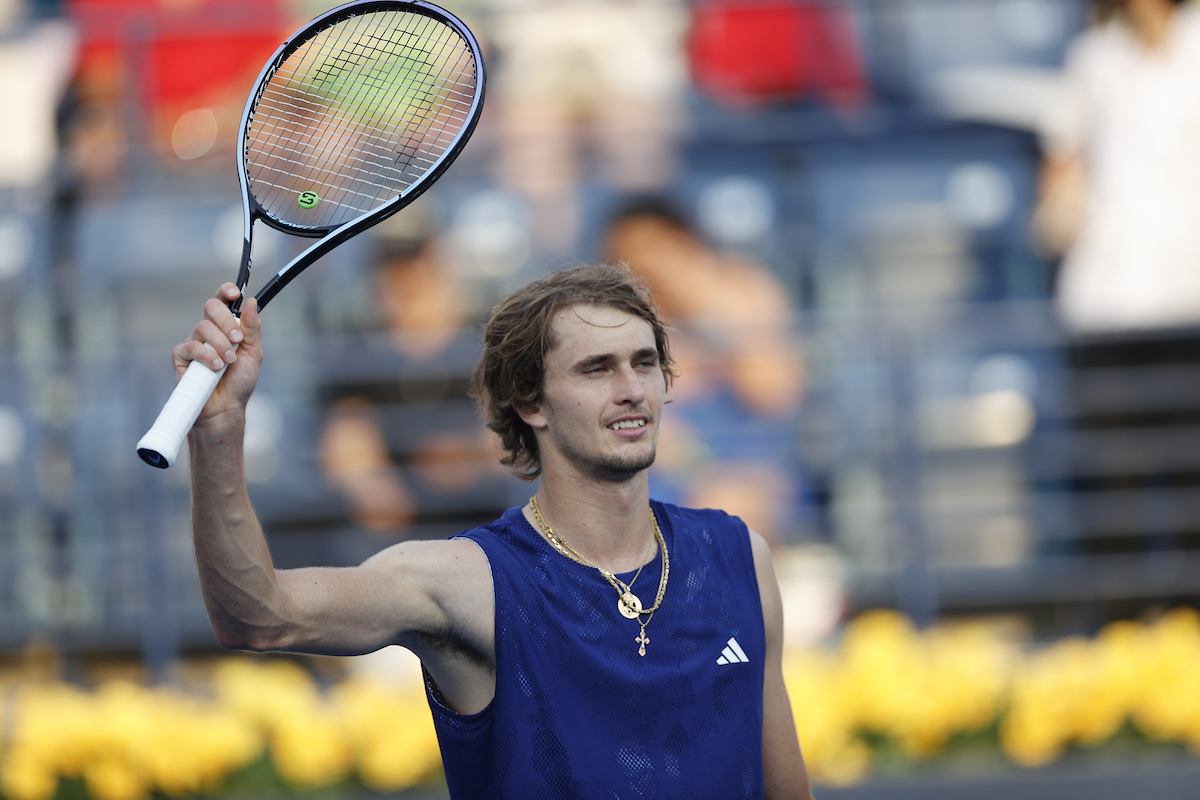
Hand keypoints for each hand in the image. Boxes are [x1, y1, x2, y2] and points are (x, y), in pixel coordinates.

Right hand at [172, 283, 263, 427]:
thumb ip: (252, 328)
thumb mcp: (253, 353)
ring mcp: (194, 342)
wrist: (226, 407)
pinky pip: (190, 346)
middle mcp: (209, 331)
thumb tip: (252, 302)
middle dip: (226, 321)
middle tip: (237, 340)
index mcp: (226, 327)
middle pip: (210, 307)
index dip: (226, 292)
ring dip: (220, 344)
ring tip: (228, 361)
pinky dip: (206, 356)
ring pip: (202, 327)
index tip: (235, 293)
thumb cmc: (239, 381)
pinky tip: (215, 368)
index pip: (223, 302)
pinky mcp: (181, 356)